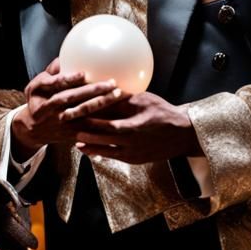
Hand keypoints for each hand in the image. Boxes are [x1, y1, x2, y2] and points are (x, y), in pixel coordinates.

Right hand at [11, 59, 118, 158]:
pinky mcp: (69, 134)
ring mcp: (60, 122)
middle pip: (72, 98)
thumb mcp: (36, 84)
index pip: (56, 84)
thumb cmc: (38, 100)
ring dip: (101, 105)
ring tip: (119, 95)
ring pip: (82, 114)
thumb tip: (65, 57)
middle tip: (112, 82)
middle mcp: (50, 108)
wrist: (31, 129)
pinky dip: (102, 126)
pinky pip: (87, 131)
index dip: (69, 79)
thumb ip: (51, 71)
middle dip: (92, 91)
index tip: (84, 73)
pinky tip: (117, 119)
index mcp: (40, 91)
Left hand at [67, 91, 200, 164]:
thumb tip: (104, 90)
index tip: (73, 108)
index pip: (104, 118)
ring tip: (73, 138)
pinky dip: (97, 152)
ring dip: (88, 143)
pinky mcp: (133, 159)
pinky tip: (86, 149)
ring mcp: (132, 152)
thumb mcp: (145, 100)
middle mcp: (130, 139)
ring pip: (104, 148)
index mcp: (133, 123)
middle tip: (67, 123)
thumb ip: (124, 99)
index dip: (87, 114)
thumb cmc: (164, 112)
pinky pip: (111, 156)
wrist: (183, 135)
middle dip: (83, 129)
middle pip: (100, 134)